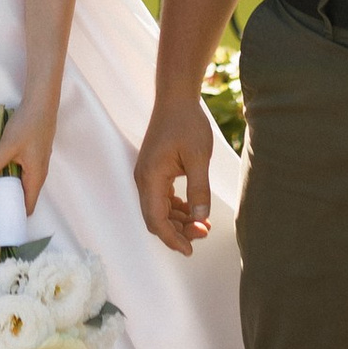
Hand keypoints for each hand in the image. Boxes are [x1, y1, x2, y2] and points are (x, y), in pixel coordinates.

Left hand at [0, 102, 57, 213]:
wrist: (40, 102)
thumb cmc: (28, 126)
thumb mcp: (7, 146)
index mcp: (35, 178)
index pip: (26, 207)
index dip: (10, 209)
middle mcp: (36, 174)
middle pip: (13, 190)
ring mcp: (32, 163)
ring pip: (10, 174)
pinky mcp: (28, 153)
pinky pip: (11, 162)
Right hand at [134, 95, 218, 256]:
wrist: (176, 99)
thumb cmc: (187, 124)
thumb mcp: (198, 157)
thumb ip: (199, 190)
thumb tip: (200, 220)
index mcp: (150, 178)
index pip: (156, 220)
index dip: (172, 239)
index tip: (190, 250)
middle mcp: (144, 179)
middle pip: (156, 218)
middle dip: (178, 231)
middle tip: (203, 234)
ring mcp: (147, 175)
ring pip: (159, 210)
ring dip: (178, 221)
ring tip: (203, 225)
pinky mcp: (154, 171)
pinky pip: (162, 199)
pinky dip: (177, 209)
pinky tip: (194, 211)